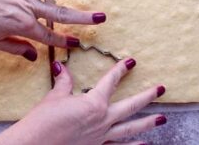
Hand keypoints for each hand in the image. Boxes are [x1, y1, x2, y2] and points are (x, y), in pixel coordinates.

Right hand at [0, 59, 166, 144]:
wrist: (36, 143)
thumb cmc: (44, 119)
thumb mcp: (55, 97)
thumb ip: (64, 82)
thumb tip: (61, 67)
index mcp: (93, 103)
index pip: (110, 82)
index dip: (121, 70)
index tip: (131, 62)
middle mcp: (102, 119)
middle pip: (130, 106)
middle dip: (147, 96)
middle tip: (161, 89)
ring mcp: (101, 136)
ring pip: (130, 129)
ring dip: (147, 123)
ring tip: (163, 119)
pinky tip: (145, 144)